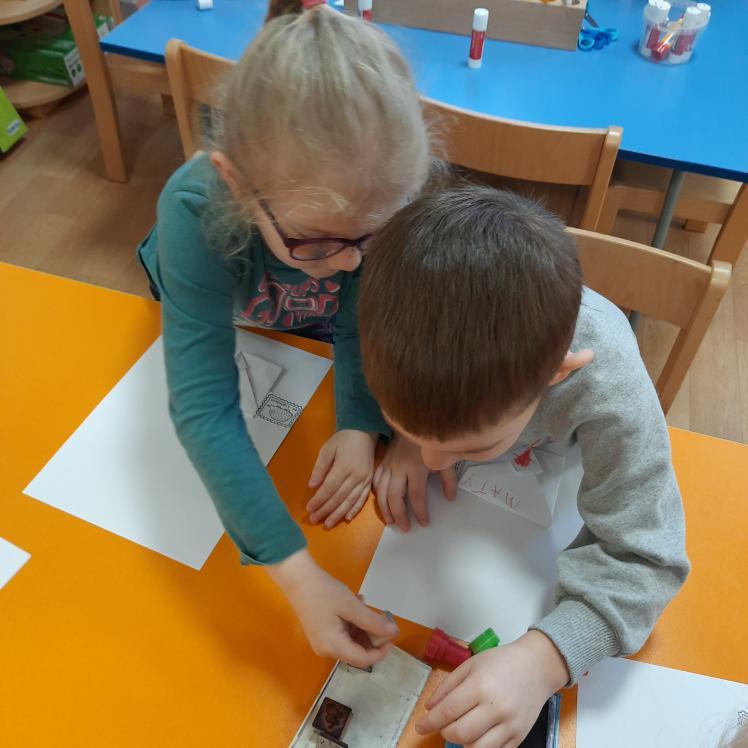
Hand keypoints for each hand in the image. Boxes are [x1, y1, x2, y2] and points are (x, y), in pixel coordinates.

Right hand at [267, 549, 398, 667]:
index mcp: (334, 647)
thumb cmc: (325, 593)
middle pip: (357, 651)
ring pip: (350, 641)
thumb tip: (394, 633)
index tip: (391, 634)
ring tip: (362, 603)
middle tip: (378, 614)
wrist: (297, 578)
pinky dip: (351, 623)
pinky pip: (341, 634)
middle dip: (371, 635)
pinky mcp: (319, 633)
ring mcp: (321, 642)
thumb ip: (373, 622)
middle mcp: (326, 650)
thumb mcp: (352, 607)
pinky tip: (354, 603)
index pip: (363, 660)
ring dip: (361, 626)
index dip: (381, 651)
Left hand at [306, 430, 377, 527]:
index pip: (328, 489)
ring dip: (338, 514)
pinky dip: (354, 510)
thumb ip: (320, 468)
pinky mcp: (369, 482)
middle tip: (314, 519)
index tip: (309, 509)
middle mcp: (355, 476)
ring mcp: (364, 481)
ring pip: (350, 502)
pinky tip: (347, 518)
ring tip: (328, 524)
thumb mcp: (327, 448)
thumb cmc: (344, 439)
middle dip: (325, 510)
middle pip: (338, 498)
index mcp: (344, 467)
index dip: (318, 500)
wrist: (365, 432)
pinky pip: (362, 499)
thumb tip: (312, 486)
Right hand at [372, 433, 457, 531]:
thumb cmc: (430, 441)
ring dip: (385, 508)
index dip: (420, 511)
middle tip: (404, 528)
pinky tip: (380, 502)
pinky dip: (376, 493)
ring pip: (381, 490)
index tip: (424, 523)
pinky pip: (375, 480)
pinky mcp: (383, 461)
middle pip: (395, 496)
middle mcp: (399, 468)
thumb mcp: (444, 459)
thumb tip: (451, 498)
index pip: (416, 495)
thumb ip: (448, 479)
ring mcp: (389, 464)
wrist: (414, 421)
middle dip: (399, 514)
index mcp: (416, 468)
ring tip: (390, 521)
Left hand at [415, 631, 568, 747]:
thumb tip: (430, 708)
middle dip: (445, 731)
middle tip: (443, 724)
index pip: (448, 711)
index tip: (419, 727)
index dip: (430, 722)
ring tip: (461, 728)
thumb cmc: (501, 662)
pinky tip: (478, 735)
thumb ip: (447, 686)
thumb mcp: (470, 664)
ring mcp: (509, 725)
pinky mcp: (520, 736)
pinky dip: (481, 747)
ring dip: (462, 742)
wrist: (536, 667)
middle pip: (460, 733)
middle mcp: (496, 708)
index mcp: (480, 686)